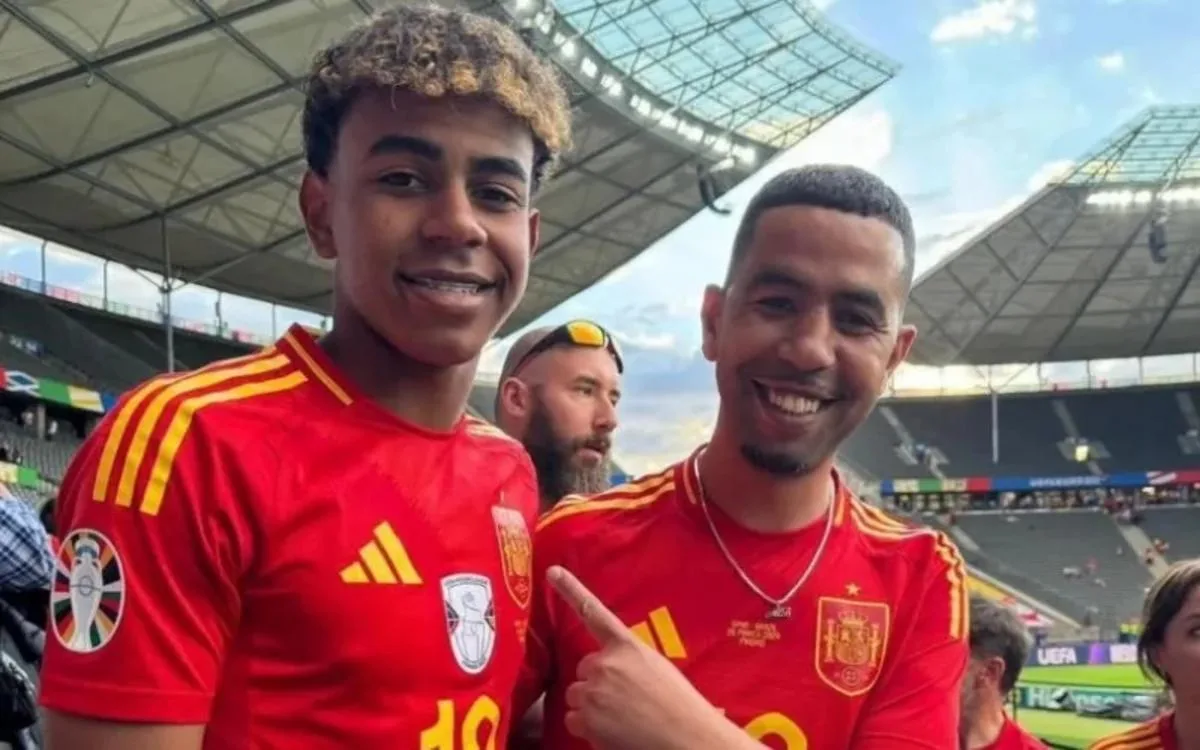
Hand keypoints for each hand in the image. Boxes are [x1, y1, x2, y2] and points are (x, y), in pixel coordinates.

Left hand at [547, 566, 756, 749]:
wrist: (686, 735)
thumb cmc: (680, 705)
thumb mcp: (657, 668)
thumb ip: (630, 661)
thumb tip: (616, 671)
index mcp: (627, 646)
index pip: (594, 612)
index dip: (571, 589)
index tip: (552, 571)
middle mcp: (605, 663)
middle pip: (584, 669)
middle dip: (595, 683)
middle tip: (622, 700)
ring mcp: (593, 690)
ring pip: (577, 695)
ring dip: (590, 706)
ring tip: (620, 718)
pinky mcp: (586, 718)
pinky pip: (573, 720)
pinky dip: (587, 728)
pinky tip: (611, 732)